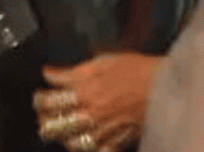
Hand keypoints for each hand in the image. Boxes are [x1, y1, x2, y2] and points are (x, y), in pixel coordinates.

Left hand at [36, 52, 160, 151]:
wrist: (165, 85)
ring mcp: (103, 128)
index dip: (39, 99)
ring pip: (71, 140)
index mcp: (84, 88)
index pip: (49, 99)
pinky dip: (86, 148)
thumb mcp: (102, 61)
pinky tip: (81, 143)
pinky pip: (96, 150)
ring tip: (58, 131)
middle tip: (43, 116)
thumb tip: (50, 73)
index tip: (38, 96)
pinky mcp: (117, 140)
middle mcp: (90, 111)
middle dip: (45, 120)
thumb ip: (73, 71)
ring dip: (62, 136)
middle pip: (55, 123)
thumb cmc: (136, 69)